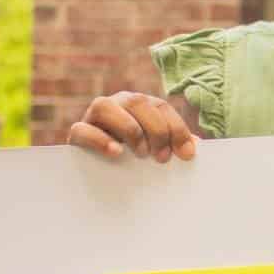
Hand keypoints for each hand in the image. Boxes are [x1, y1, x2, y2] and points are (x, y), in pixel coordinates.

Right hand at [68, 91, 196, 162]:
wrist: (98, 171)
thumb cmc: (135, 159)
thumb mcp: (156, 150)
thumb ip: (173, 144)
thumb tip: (196, 146)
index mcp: (139, 106)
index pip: (160, 106)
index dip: (176, 128)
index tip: (186, 154)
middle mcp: (117, 104)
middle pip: (136, 102)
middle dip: (156, 130)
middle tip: (162, 158)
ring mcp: (94, 117)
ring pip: (105, 107)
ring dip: (129, 129)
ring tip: (141, 154)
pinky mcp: (77, 134)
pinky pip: (81, 129)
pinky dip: (100, 140)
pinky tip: (116, 152)